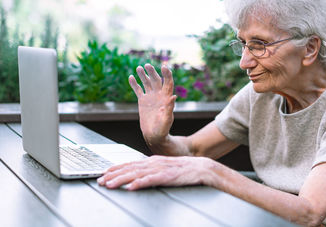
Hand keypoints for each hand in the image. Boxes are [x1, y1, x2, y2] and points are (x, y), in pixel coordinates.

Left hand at [97, 155, 211, 189]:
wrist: (201, 168)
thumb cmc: (184, 170)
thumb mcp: (164, 168)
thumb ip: (152, 171)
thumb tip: (138, 177)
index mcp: (152, 160)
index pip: (130, 164)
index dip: (116, 168)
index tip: (103, 172)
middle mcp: (154, 163)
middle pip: (129, 168)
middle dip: (113, 175)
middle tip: (100, 180)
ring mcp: (160, 169)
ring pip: (136, 174)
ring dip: (121, 179)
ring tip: (109, 184)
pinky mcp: (167, 177)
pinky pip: (151, 180)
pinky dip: (140, 183)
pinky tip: (131, 187)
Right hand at [129, 64, 176, 144]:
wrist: (154, 135)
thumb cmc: (163, 129)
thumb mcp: (167, 119)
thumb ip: (169, 108)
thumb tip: (173, 96)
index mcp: (166, 98)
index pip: (168, 82)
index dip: (167, 74)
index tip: (163, 66)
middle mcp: (159, 95)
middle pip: (157, 80)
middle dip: (152, 72)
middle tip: (147, 65)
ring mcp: (150, 97)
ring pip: (147, 83)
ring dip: (143, 75)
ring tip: (139, 68)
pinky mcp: (143, 101)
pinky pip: (138, 90)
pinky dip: (134, 84)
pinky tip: (131, 77)